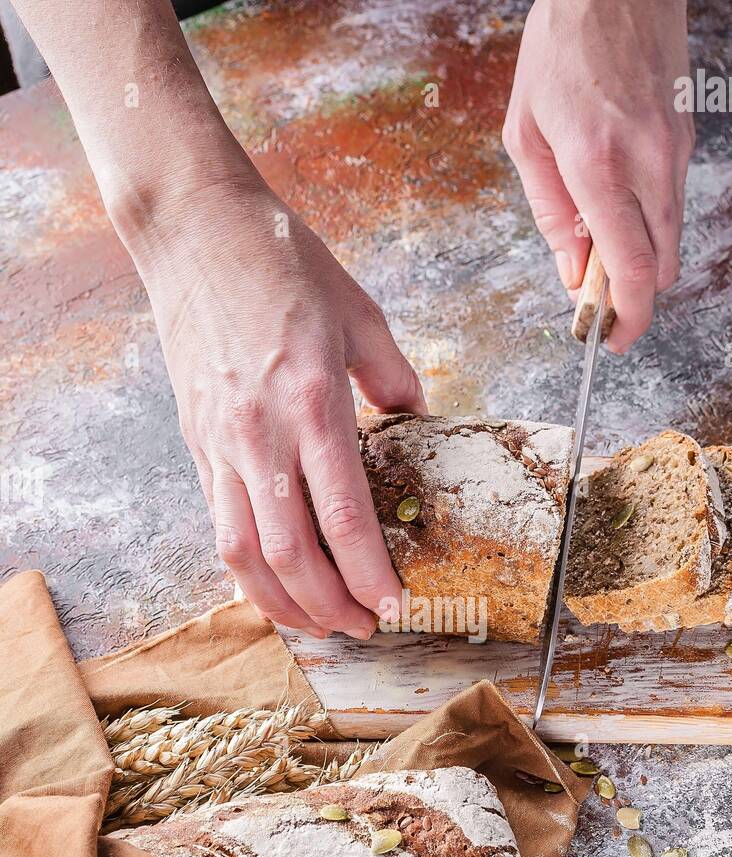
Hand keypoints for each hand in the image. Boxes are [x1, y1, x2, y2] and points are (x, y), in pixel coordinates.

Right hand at [130, 172, 425, 637]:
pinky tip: (273, 583)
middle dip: (330, 606)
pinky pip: (218, 524)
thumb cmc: (279, 260)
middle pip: (290, 553)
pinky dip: (247, 568)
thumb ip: (392, 374)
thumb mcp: (358, 309)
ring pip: (243, 553)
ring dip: (282, 602)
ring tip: (318, 623)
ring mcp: (220, 442)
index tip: (394, 606)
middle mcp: (260, 433)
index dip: (369, 574)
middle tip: (363, 628)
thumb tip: (413, 415)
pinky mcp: (196, 442)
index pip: (344, 515)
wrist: (193, 228)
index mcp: (312, 400)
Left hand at [503, 0, 692, 351]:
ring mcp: (675, 150)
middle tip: (597, 299)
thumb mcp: (527, 133)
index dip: (627, 316)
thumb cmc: (562, 47)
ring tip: (598, 240)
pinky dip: (647, 220)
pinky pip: (671, 202)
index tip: (615, 340)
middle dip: (631, 294)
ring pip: (670, 237)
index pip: (629, 266)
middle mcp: (648, 162)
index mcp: (599, 164)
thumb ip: (550, 211)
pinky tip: (616, 200)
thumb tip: (570, 271)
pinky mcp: (688, 138)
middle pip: (659, 265)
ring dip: (638, 256)